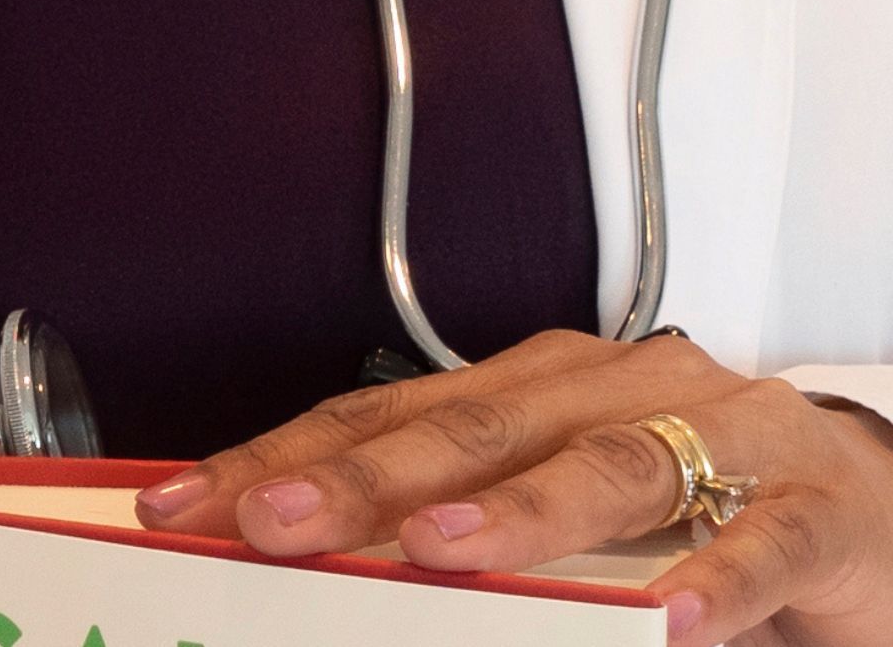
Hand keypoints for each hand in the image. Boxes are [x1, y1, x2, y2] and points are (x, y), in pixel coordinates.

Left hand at [131, 331, 892, 642]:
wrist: (873, 514)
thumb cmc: (702, 518)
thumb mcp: (564, 529)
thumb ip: (461, 548)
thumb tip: (318, 579)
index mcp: (534, 389)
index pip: (386, 417)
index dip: (285, 458)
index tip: (186, 505)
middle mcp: (612, 387)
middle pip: (471, 426)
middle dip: (362, 477)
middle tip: (275, 522)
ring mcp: (720, 433)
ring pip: (607, 462)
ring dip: (519, 510)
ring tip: (442, 551)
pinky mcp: (820, 501)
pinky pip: (764, 536)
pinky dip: (718, 577)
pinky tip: (676, 622)